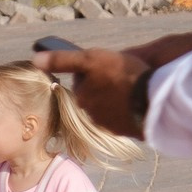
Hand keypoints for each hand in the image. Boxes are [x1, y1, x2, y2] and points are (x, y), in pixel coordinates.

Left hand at [32, 41, 179, 139]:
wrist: (156, 98)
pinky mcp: (131, 132)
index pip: (83, 83)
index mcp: (82, 98)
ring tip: (134, 90)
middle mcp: (92, 116)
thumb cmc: (122, 75)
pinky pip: (128, 119)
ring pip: (111, 109)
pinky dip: (132, 112)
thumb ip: (62, 60)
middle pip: (96, 97)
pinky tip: (141, 103)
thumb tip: (35, 59)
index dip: (95, 72)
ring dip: (119, 101)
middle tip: (123, 78)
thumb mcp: (89, 59)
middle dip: (105, 89)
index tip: (109, 67)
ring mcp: (112, 126)